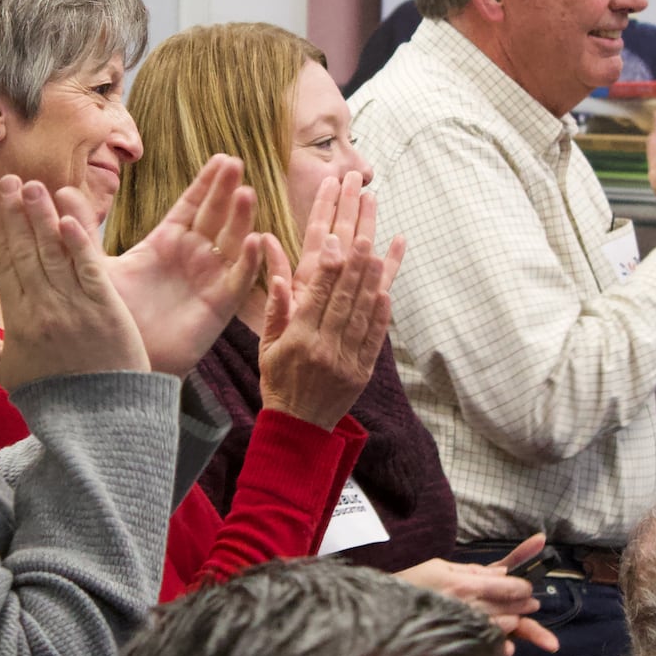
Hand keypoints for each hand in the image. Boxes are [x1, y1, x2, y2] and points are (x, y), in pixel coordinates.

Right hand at [0, 176, 146, 389]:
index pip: (6, 265)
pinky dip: (78, 243)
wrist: (97, 424)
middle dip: (17, 213)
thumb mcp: (5, 375)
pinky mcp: (107, 309)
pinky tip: (67, 217)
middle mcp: (43, 310)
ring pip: (54, 254)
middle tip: (12, 180)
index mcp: (17, 322)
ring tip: (35, 187)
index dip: (2, 230)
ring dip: (43, 217)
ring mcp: (75, 308)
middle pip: (26, 252)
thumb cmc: (53, 400)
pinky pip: (89, 269)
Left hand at [99, 155, 265, 376]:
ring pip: (231, 242)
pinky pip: (238, 280)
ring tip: (245, 193)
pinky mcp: (219, 305)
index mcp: (166, 243)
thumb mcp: (95, 266)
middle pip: (216, 216)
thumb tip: (61, 191)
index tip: (221, 158)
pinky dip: (248, 262)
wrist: (122, 363)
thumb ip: (82, 230)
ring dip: (241, 218)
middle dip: (226, 190)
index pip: (192, 206)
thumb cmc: (112, 315)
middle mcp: (193, 256)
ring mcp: (209, 279)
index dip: (207, 183)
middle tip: (235, 163)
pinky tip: (254, 241)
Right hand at [257, 174, 404, 430]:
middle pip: (345, 295)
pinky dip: (383, 309)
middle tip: (364, 229)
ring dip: (374, 276)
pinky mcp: (363, 369)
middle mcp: (325, 346)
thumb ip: (275, 309)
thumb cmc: (277, 381)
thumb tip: (278, 275)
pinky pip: (376, 335)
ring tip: (382, 245)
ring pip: (364, 310)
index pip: (317, 294)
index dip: (330, 264)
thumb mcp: (267, 346)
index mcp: (298, 338)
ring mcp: (347, 358)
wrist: (298, 427)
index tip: (337, 237)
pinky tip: (388, 286)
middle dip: (356, 258)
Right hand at [395, 534, 559, 655]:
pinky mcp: (460, 644)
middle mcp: (469, 607)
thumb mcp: (438, 566)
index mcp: (465, 585)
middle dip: (523, 603)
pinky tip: (503, 642)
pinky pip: (489, 646)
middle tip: (529, 603)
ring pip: (505, 626)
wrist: (383, 611)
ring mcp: (465, 628)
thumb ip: (472, 569)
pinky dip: (500, 644)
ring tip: (514, 617)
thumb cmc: (410, 585)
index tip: (525, 588)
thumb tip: (502, 572)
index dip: (523, 587)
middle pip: (511, 607)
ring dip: (514, 621)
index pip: (508, 586)